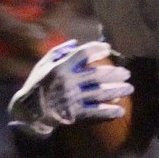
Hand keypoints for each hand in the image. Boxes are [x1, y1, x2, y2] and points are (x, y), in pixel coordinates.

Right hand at [8, 39, 132, 133]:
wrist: (29, 111)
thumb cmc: (37, 84)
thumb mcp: (43, 64)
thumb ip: (58, 52)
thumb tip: (75, 43)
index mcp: (60, 67)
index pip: (83, 54)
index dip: (97, 49)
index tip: (108, 49)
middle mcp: (68, 82)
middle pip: (97, 75)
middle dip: (114, 73)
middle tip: (127, 73)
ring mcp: (72, 98)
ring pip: (99, 93)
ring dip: (117, 90)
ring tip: (129, 88)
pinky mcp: (73, 114)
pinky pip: (94, 112)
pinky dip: (108, 112)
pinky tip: (120, 110)